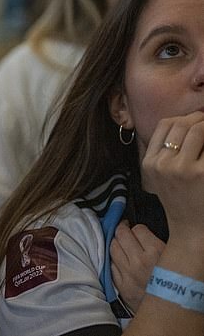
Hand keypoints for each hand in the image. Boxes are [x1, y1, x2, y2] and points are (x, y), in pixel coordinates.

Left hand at [110, 220, 164, 311]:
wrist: (172, 311)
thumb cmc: (176, 284)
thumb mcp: (172, 259)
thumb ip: (158, 245)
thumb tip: (144, 232)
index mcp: (156, 253)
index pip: (138, 229)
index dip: (138, 228)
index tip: (139, 230)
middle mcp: (139, 262)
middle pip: (121, 235)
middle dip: (122, 229)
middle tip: (125, 229)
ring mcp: (128, 274)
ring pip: (112, 248)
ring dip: (116, 242)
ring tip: (121, 242)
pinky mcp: (122, 285)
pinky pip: (111, 265)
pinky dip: (114, 259)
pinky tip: (119, 259)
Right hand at [141, 112, 203, 244]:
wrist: (191, 231)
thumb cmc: (181, 202)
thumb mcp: (161, 176)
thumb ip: (165, 153)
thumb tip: (187, 124)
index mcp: (150, 163)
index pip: (164, 125)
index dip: (183, 118)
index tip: (196, 121)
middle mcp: (163, 164)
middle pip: (181, 124)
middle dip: (199, 118)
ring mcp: (183, 168)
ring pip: (197, 130)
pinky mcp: (202, 173)